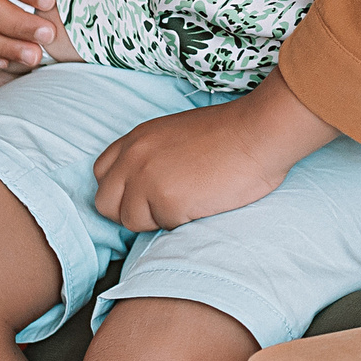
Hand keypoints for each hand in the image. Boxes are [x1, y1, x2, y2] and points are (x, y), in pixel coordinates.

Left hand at [93, 74, 335, 231]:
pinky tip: (203, 202)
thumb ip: (151, 156)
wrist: (258, 133)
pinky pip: (162, 227)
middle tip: (164, 206)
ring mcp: (146, 180)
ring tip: (190, 200)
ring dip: (157, 219)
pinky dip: (180, 222)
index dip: (120, 190)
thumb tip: (143, 186)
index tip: (143, 194)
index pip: (101, 173)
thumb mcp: (175, 134)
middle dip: (130, 211)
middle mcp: (133, 158)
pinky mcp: (166, 201)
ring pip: (132, 222)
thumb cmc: (230, 133)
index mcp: (137, 138)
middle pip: (105, 203)